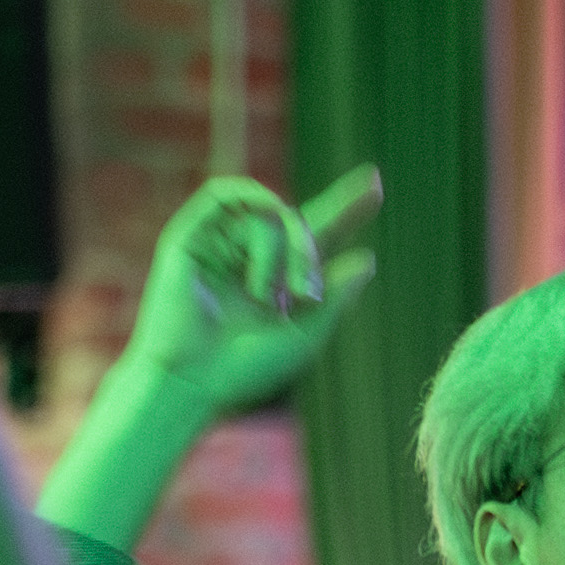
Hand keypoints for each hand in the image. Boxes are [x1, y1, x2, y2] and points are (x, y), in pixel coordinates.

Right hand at [116, 170, 381, 418]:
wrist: (190, 381)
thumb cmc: (244, 371)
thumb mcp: (306, 336)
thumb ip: (338, 297)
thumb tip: (368, 258)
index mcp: (280, 282)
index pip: (319, 233)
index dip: (347, 207)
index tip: (375, 183)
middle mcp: (251, 258)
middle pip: (299, 222)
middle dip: (310, 252)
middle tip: (304, 293)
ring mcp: (219, 245)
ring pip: (269, 215)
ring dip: (279, 249)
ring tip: (265, 294)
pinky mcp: (189, 237)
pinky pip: (224, 195)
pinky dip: (250, 200)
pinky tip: (263, 227)